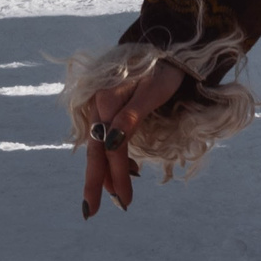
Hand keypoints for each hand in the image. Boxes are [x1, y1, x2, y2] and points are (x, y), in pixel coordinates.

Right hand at [80, 58, 185, 217]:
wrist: (169, 48)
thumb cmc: (164, 70)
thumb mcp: (152, 92)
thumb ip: (130, 118)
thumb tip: (110, 146)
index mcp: (105, 101)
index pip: (111, 148)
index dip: (117, 175)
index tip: (124, 200)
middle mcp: (98, 106)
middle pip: (96, 151)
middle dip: (97, 182)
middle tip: (91, 212)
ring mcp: (102, 108)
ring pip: (99, 146)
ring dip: (105, 172)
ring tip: (113, 195)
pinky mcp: (109, 109)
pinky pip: (106, 137)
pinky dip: (112, 157)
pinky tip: (123, 171)